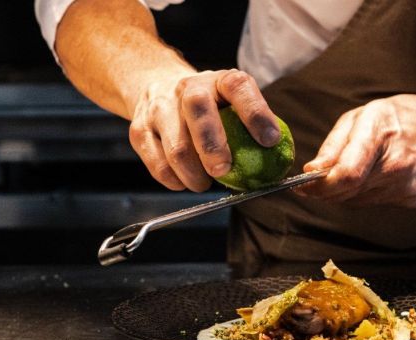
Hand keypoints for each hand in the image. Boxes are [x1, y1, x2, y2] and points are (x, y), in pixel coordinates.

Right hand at [128, 69, 280, 190]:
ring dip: (194, 175)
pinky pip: (157, 165)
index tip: (270, 141)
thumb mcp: (230, 102)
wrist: (155, 86)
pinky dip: (174, 181)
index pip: (239, 87)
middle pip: (198, 113)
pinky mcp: (140, 130)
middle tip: (224, 171)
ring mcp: (159, 108)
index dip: (256, 114)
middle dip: (213, 148)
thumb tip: (275, 162)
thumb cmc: (206, 105)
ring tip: (205, 182)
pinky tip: (185, 181)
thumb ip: (250, 126)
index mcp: (218, 80)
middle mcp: (188, 88)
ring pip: (176, 148)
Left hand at [295, 93, 415, 207]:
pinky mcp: (411, 200)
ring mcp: (406, 186)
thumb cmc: (403, 116)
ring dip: (342, 192)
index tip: (302, 185)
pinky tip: (373, 175)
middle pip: (347, 192)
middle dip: (323, 190)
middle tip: (310, 183)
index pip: (347, 174)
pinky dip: (362, 193)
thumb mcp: (365, 114)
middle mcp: (397, 165)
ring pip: (356, 201)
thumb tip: (311, 171)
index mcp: (382, 135)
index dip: (319, 185)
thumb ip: (335, 144)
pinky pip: (372, 202)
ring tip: (346, 171)